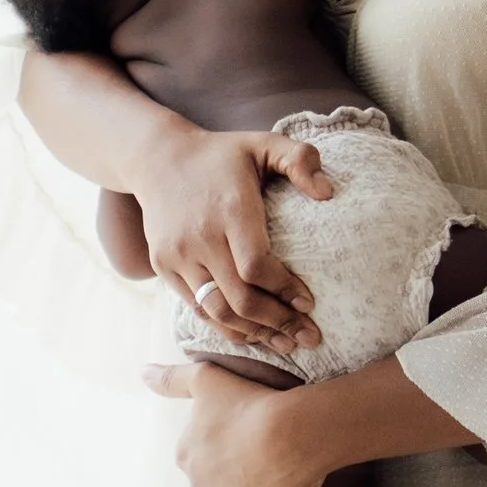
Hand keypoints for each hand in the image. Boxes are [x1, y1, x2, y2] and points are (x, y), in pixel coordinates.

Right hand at [132, 126, 330, 352]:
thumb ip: (299, 158)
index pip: (256, 266)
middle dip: (277, 323)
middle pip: (239, 298)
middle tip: (309, 337)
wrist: (157, 159)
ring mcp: (177, 255)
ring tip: (284, 344)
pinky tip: (251, 333)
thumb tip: (328, 192)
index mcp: (229, 209)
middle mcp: (199, 236)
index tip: (309, 303)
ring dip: (252, 333)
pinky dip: (225, 326)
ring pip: (215, 311)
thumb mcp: (263, 143)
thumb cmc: (222, 155)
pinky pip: (196, 307)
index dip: (285, 291)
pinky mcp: (163, 266)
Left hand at [141, 361, 329, 486]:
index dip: (231, 450)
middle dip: (238, 478)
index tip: (252, 439)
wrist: (291, 433)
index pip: (205, 459)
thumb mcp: (206, 378)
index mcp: (185, 456)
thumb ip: (172, 379)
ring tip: (278, 478)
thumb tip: (142, 374)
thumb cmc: (251, 402)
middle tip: (268, 459)